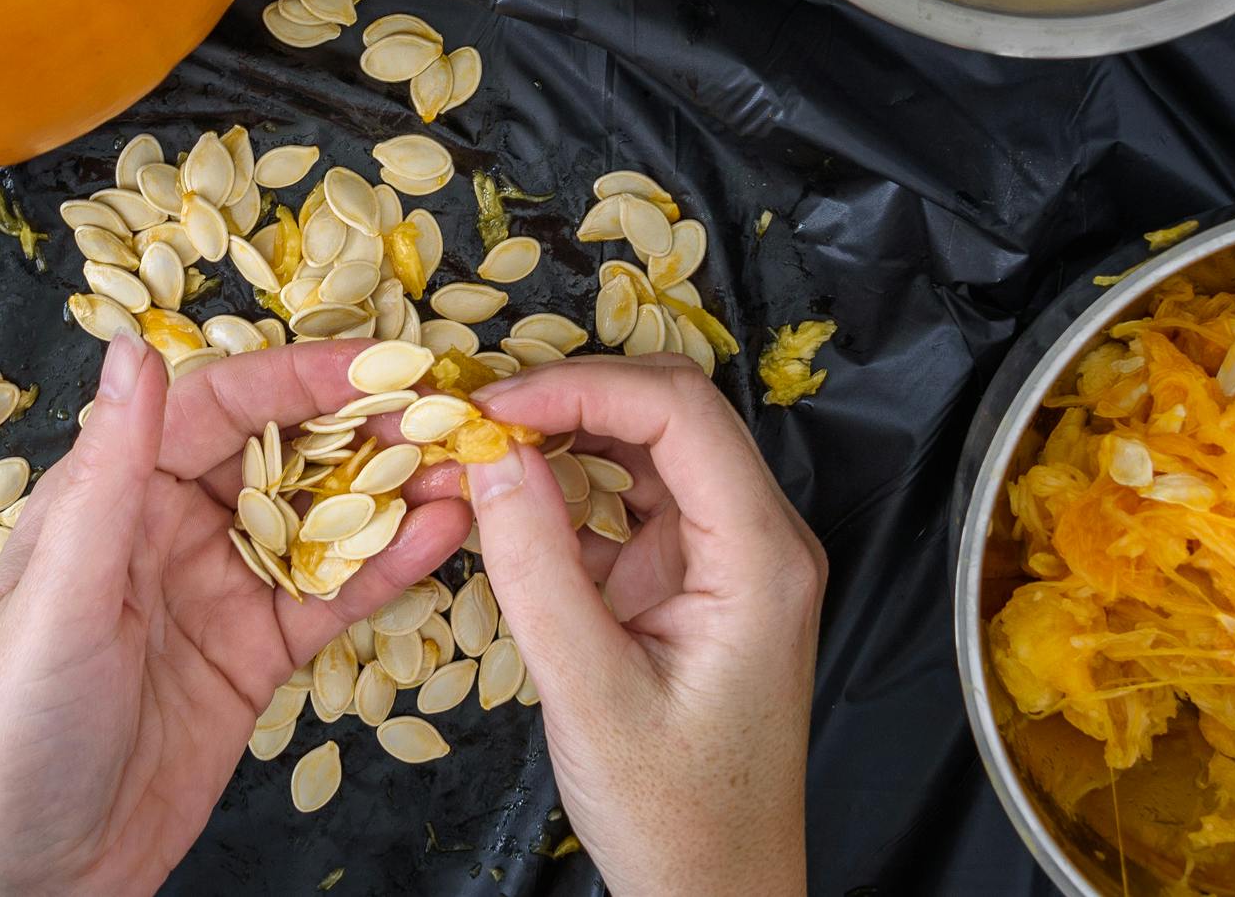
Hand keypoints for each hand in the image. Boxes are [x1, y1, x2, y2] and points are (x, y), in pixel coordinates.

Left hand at [0, 335, 471, 896]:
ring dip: (391, 492)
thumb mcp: (59, 596)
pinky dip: (389, 566)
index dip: (301, 378)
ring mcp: (217, 591)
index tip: (381, 365)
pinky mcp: (253, 657)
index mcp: (110, 494)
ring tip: (468, 469)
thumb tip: (135, 349)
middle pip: (282, 452)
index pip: (218, 407)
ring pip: (319, 520)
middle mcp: (167, 528)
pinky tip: (443, 536)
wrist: (21, 881)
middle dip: (366, 428)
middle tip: (449, 414)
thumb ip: (108, 473)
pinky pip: (330, 597)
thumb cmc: (5, 736)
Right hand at [459, 354, 825, 896]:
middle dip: (567, 396)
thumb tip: (490, 454)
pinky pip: (630, 499)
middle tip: (472, 414)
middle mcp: (759, 538)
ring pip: (645, 446)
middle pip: (668, 411)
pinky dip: (565, 487)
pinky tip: (507, 497)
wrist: (715, 891)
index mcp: (762, 558)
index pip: (680, 412)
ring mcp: (727, 555)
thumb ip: (537, 567)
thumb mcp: (589, 693)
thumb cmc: (675, 815)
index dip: (580, 386)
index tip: (492, 405)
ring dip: (562, 434)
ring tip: (479, 446)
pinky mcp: (693, 578)